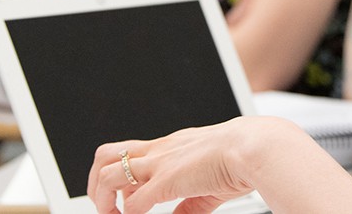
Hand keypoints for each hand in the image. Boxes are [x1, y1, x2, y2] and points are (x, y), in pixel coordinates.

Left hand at [88, 117, 290, 213]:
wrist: (254, 148)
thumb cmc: (243, 157)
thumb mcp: (210, 180)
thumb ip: (191, 202)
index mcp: (169, 145)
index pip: (128, 153)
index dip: (118, 176)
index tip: (122, 198)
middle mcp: (159, 150)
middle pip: (105, 155)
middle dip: (96, 183)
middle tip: (106, 206)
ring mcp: (160, 164)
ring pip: (107, 174)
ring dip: (103, 199)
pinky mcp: (166, 181)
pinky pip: (133, 202)